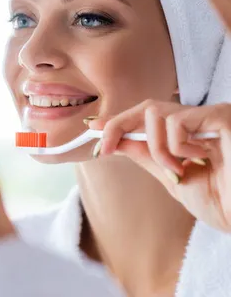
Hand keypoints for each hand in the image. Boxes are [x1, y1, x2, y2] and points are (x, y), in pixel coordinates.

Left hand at [89, 100, 230, 231]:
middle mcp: (199, 121)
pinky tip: (201, 158)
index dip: (118, 120)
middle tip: (103, 148)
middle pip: (147, 107)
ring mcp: (211, 117)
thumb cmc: (221, 202)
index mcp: (187, 135)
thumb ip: (145, 155)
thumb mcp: (171, 177)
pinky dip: (177, 144)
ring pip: (158, 113)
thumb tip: (114, 140)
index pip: (146, 117)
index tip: (92, 126)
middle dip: (118, 125)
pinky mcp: (223, 117)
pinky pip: (179, 120)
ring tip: (180, 170)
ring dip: (158, 148)